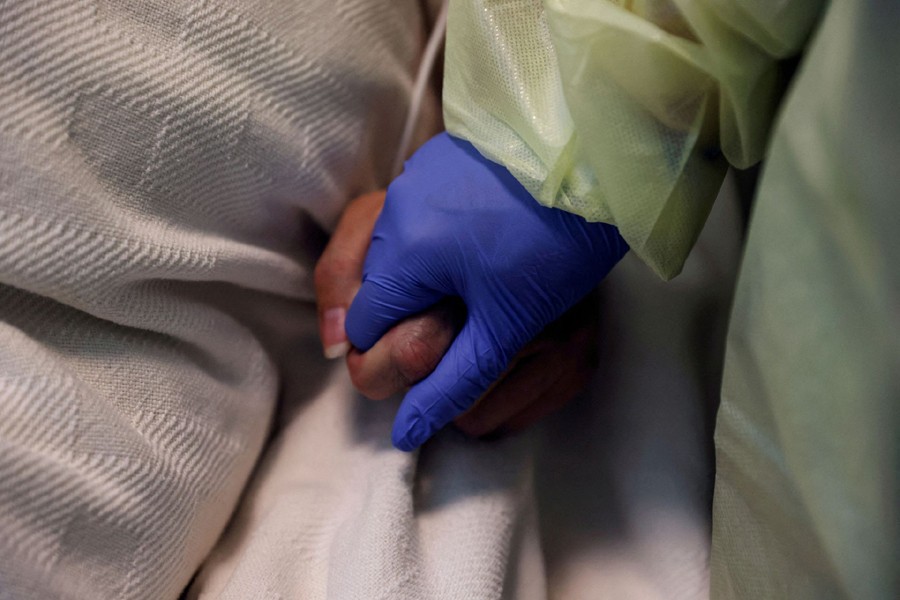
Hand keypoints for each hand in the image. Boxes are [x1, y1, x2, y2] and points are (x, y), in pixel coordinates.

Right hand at [345, 133, 627, 450]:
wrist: (598, 157)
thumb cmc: (557, 244)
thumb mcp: (505, 325)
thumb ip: (450, 381)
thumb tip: (404, 433)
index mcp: (403, 251)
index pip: (361, 328)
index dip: (393, 351)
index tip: (437, 352)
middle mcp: (394, 208)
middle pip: (373, 289)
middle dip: (408, 311)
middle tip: (465, 316)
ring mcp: (413, 175)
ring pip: (391, 249)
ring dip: (421, 272)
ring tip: (479, 274)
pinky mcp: (436, 157)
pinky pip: (412, 212)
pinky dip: (433, 235)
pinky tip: (481, 237)